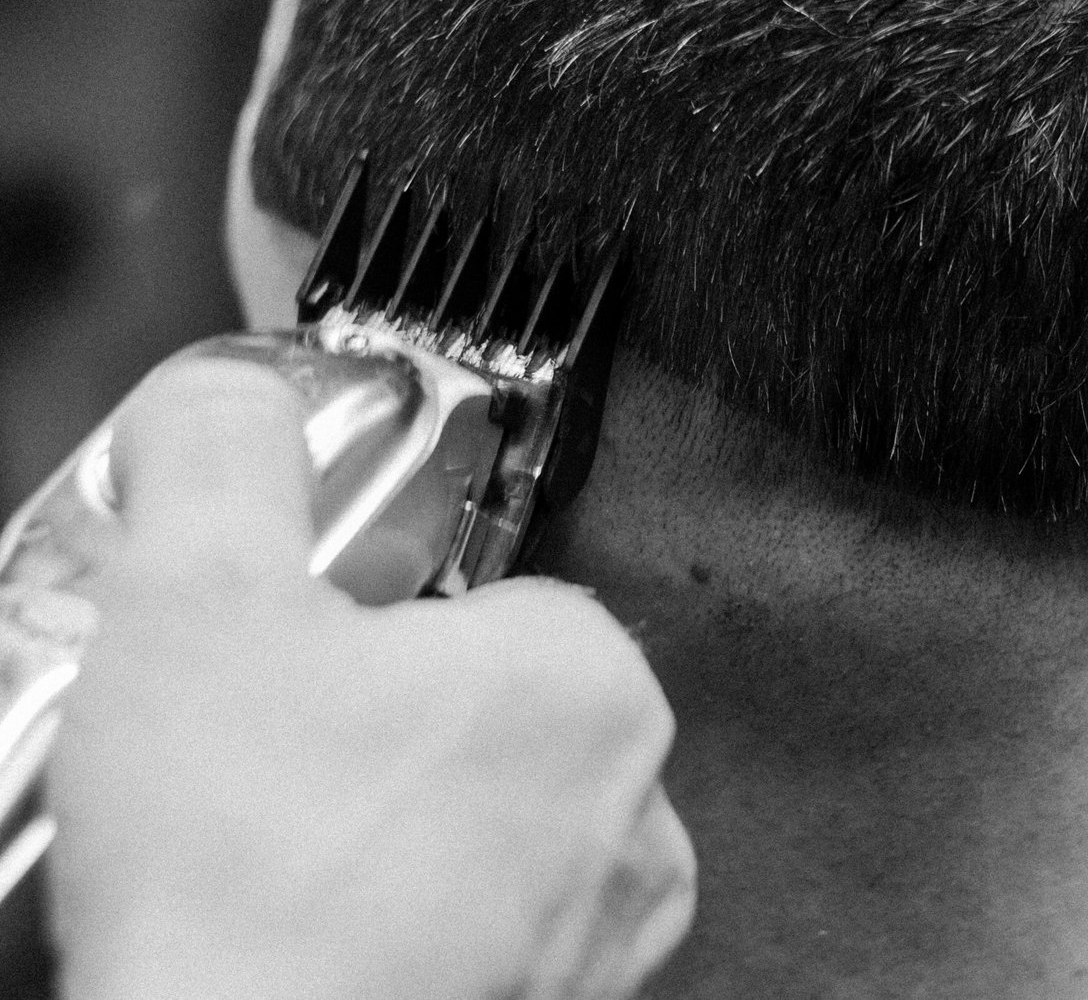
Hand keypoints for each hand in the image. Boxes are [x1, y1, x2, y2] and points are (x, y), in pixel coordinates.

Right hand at [43, 357, 694, 999]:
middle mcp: (635, 803)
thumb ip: (226, 454)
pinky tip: (339, 942)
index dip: (374, 620)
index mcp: (584, 675)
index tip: (306, 663)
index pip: (490, 597)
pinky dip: (433, 929)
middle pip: (495, 714)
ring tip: (299, 864)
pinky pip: (502, 934)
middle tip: (280, 768)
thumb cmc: (251, 872)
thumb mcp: (197, 595)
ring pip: (499, 829)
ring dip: (411, 833)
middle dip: (390, 726)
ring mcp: (613, 929)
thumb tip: (233, 399)